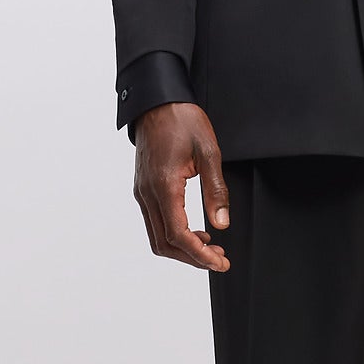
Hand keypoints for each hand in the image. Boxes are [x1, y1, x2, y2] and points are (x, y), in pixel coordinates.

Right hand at [133, 101, 230, 270]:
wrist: (158, 102)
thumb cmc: (182, 120)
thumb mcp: (209, 152)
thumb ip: (216, 190)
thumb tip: (221, 223)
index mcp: (164, 186)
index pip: (178, 235)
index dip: (199, 255)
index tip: (220, 261)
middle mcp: (147, 193)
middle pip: (164, 243)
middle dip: (192, 258)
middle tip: (219, 259)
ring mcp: (142, 192)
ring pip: (157, 236)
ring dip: (183, 248)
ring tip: (211, 247)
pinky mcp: (143, 188)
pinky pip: (155, 221)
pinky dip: (174, 234)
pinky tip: (196, 230)